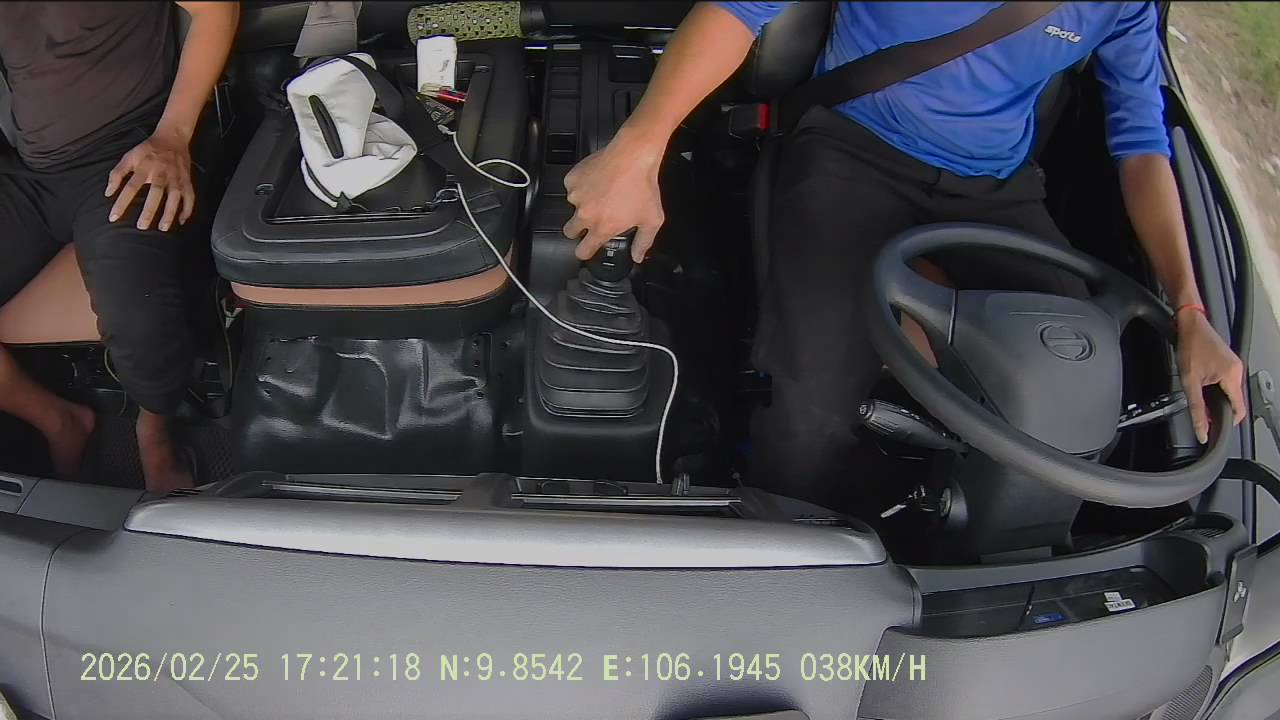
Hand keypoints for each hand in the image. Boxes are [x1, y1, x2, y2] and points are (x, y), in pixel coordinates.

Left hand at [105, 128, 194, 231]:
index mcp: (145, 167)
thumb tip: (108, 193)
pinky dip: (187, 209)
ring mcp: (176, 177)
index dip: (122, 202)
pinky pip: (190, 196)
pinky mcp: (187, 180)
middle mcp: (162, 173)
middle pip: (156, 193)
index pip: (131, 187)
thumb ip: (117, 174)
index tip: (114, 217)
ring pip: (175, 196)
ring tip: (163, 227)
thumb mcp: (129, 157)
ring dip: (170, 213)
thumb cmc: (148, 149)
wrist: (173, 137)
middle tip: (142, 226)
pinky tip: (181, 221)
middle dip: (149, 210)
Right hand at [563, 130, 664, 263]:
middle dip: (578, 230)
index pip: (582, 251)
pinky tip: (597, 182)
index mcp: (602, 228)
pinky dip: (582, 186)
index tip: (587, 248)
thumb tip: (638, 256)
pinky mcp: (572, 179)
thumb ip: (643, 242)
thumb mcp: (652, 219)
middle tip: (592, 220)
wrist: (633, 155)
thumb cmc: (642, 185)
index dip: (585, 252)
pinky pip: (573, 187)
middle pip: (570, 231)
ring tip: (602, 194)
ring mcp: (576, 196)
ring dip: (583, 204)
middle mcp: (586, 214)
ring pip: (573, 207)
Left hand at [1176, 308, 1246, 442]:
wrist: (1190, 324)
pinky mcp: (1228, 362)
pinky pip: (1226, 381)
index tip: (1216, 429)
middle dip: (1218, 409)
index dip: (1227, 422)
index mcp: (1232, 377)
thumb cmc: (1191, 346)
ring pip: (1229, 391)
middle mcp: (1237, 371)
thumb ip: (1197, 407)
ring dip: (1216, 397)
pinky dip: (1215, 387)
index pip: (1238, 409)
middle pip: (1233, 400)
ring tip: (1199, 393)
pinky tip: (1202, 384)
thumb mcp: (1189, 381)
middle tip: (1201, 411)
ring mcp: (1234, 366)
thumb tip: (1201, 428)